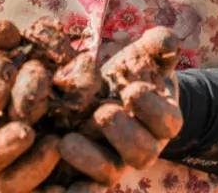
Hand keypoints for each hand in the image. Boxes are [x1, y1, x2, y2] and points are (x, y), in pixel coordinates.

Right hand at [0, 22, 62, 192]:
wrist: (32, 95)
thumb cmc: (19, 68)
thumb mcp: (11, 51)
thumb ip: (5, 39)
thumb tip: (5, 30)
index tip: (2, 85)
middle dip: (2, 146)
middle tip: (26, 129)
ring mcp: (9, 170)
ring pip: (10, 184)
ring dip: (31, 169)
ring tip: (55, 145)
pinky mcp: (38, 184)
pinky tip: (84, 183)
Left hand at [57, 28, 182, 185]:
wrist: (112, 92)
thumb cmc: (132, 72)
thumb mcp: (144, 56)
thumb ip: (158, 45)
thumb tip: (165, 39)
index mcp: (161, 120)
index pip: (167, 122)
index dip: (152, 109)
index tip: (132, 89)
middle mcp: (141, 146)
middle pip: (142, 153)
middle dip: (124, 134)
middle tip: (103, 112)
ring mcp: (114, 160)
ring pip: (110, 172)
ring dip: (90, 159)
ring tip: (66, 140)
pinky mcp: (86, 170)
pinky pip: (83, 188)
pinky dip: (72, 188)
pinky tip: (51, 181)